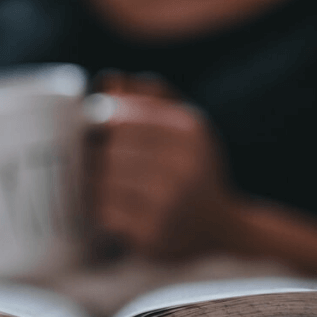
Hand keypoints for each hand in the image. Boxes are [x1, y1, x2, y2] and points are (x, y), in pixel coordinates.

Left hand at [86, 72, 233, 259]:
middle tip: (96, 164)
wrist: (220, 230)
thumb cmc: (194, 171)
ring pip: (103, 182)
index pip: (118, 117)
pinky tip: (114, 210)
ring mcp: (167, 203)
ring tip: (105, 188)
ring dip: (96, 185)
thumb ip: (150, 98)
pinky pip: (105, 213)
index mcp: (187, 131)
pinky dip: (102, 211)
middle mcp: (181, 165)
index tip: (96, 135)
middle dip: (96, 157)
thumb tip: (108, 82)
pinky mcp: (152, 234)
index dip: (97, 125)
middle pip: (109, 150)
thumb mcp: (185, 128)